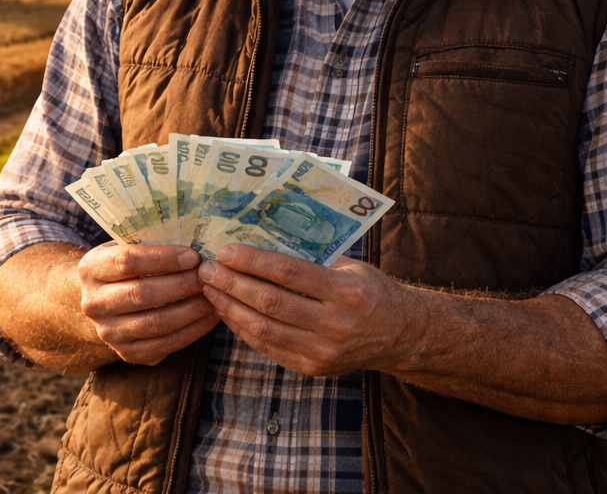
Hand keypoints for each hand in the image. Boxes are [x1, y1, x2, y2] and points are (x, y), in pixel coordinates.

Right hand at [78, 243, 218, 364]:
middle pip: (142, 294)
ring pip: (156, 323)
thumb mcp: (123, 248)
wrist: (102, 304)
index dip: (163, 258)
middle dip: (181, 285)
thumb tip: (193, 239)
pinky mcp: (126, 353)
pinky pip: (165, 344)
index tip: (193, 256)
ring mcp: (108, 332)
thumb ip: (148, 243)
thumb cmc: (122, 268)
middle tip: (208, 277)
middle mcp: (94, 303)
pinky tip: (209, 317)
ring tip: (213, 296)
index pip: (128, 261)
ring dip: (191, 310)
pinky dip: (192, 331)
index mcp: (90, 269)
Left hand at [197, 244, 428, 375]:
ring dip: (230, 307)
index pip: (288, 273)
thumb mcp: (349, 267)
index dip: (252, 261)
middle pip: (270, 302)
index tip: (225, 251)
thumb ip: (311, 258)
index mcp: (345, 292)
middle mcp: (334, 325)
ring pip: (263, 328)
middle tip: (206, 269)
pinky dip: (243, 328)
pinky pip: (268, 347)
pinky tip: (227, 312)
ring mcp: (322, 352)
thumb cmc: (370, 291)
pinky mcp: (312, 368)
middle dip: (231, 284)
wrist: (400, 335)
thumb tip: (259, 239)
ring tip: (209, 289)